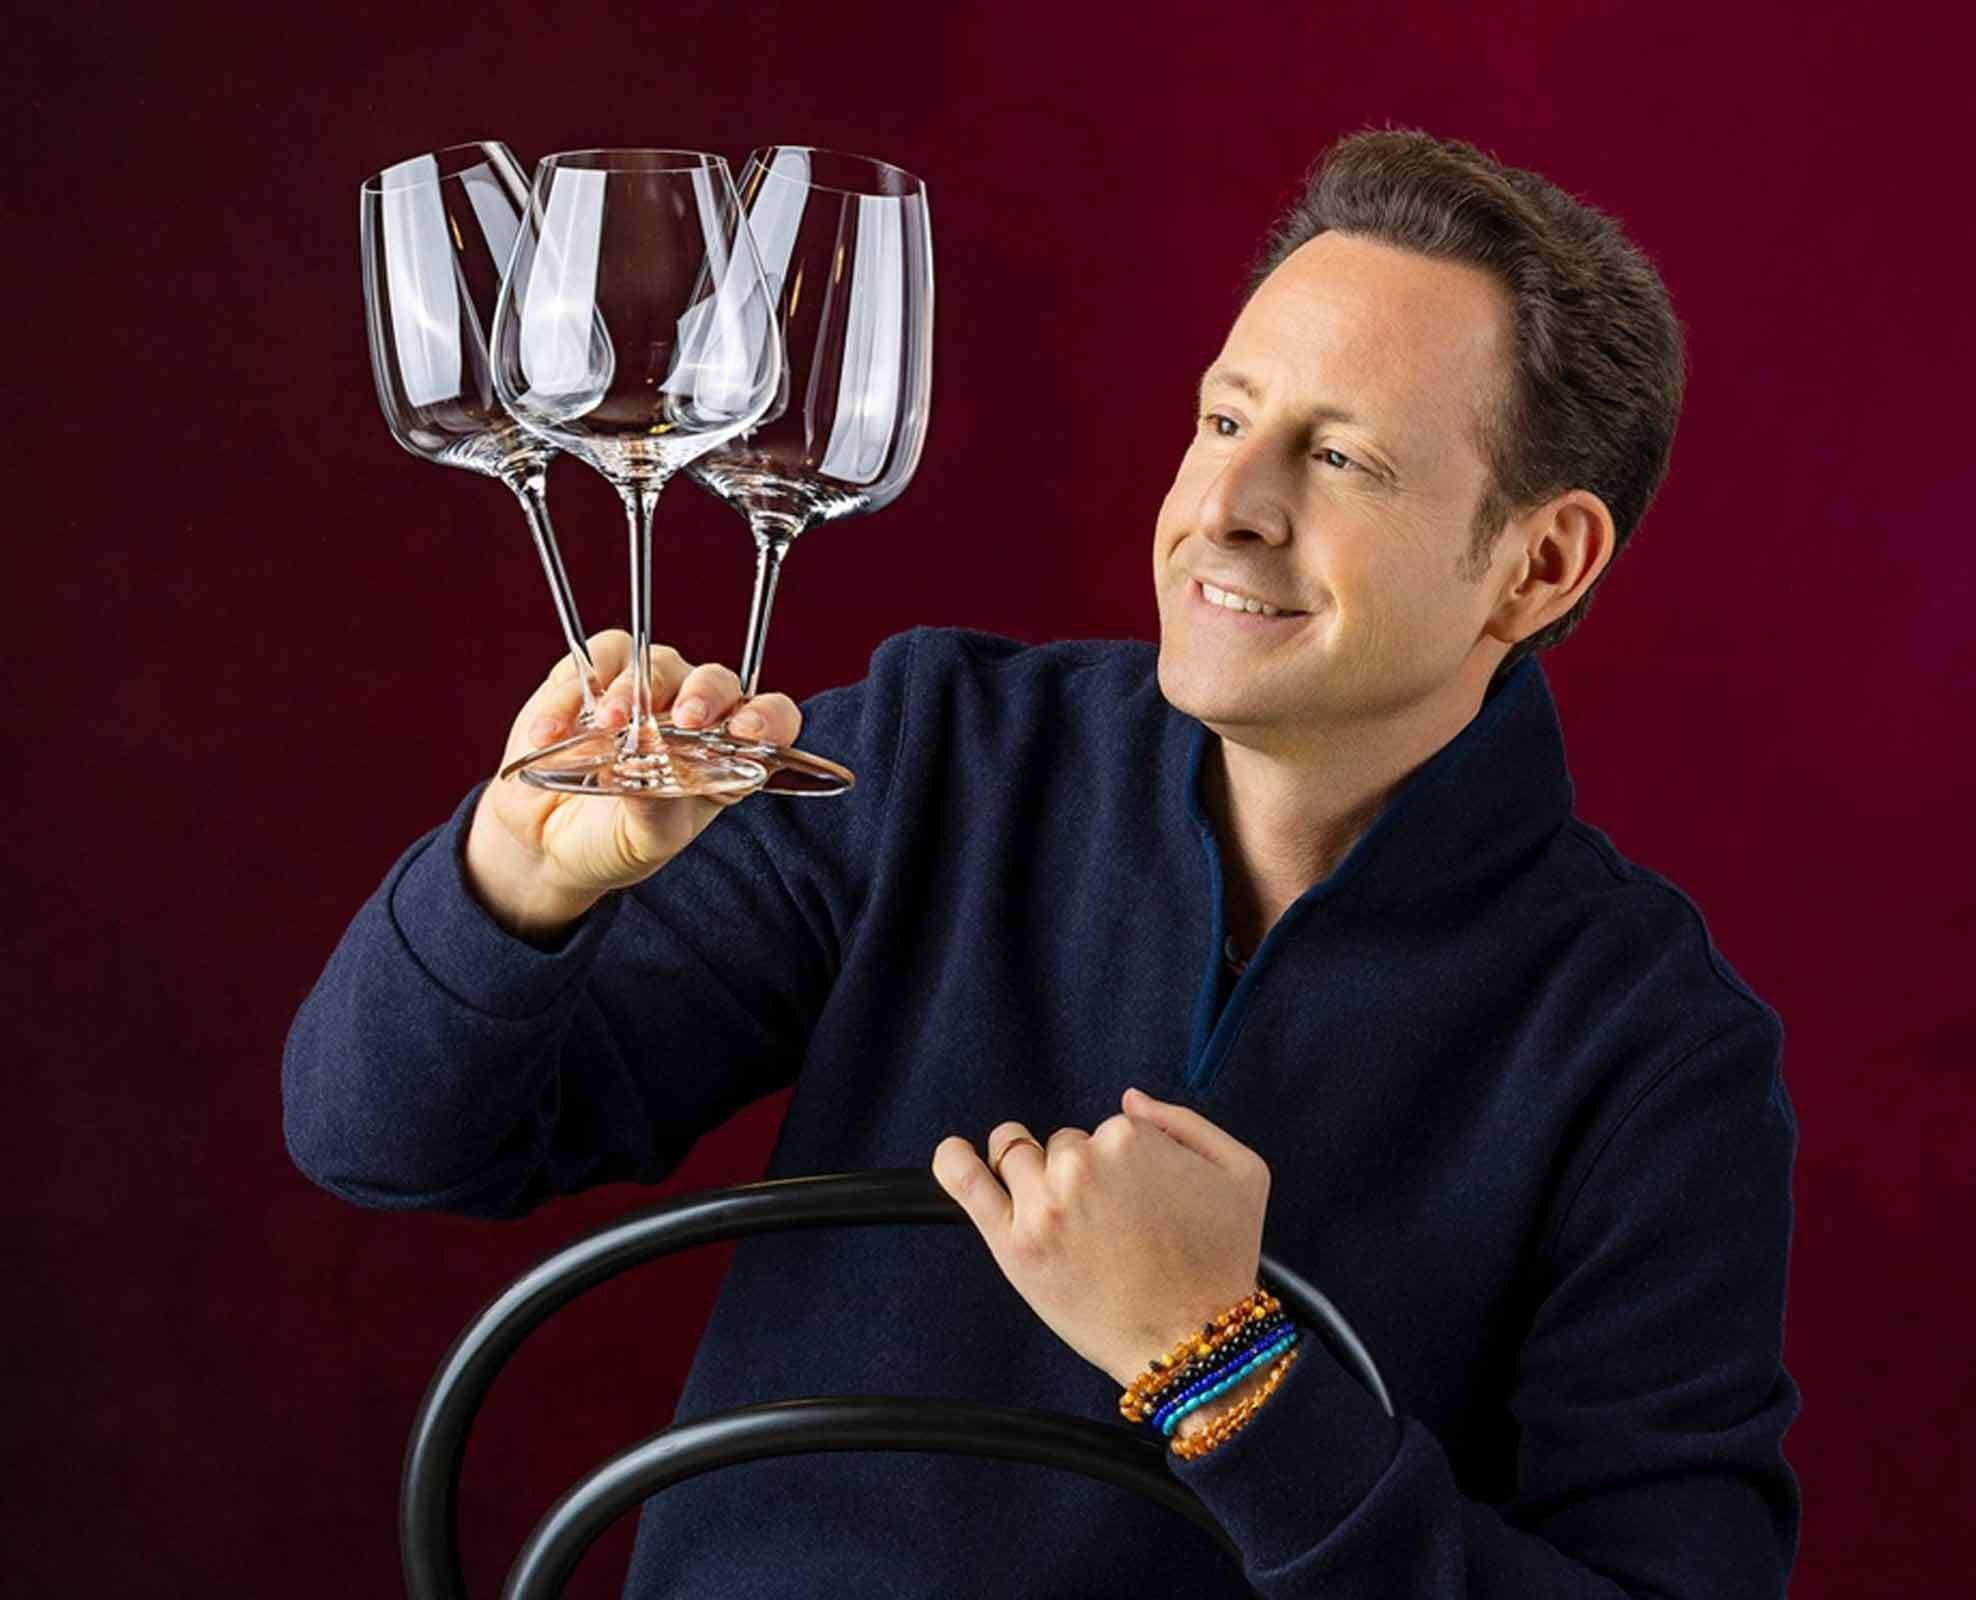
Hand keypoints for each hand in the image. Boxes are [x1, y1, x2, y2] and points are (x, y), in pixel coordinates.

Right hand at [463, 630, 802, 941]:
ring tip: (605, 727)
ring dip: (631, 692)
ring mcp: (644, 689)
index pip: (770, 719)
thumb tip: (652, 763)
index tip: (747, 732)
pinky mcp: (592, 678)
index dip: (767, 719)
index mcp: (725, 754)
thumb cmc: (614, 842)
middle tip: (684, 720)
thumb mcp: (646, 840)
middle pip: (715, 680)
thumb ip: (656, 807)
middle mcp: (693, 714)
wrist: (548, 842)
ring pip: (655, 663)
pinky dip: (569, 696)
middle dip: (703, 695)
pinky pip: (591, 664)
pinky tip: (549, 735)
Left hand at [930, 1087, 1271, 1389]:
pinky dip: (954, 1162)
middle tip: (1108, 1224)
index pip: (1104, 1130)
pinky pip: (967, 1183)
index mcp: (1131, 1138)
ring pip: (1018, 1159)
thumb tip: (1129, 1099)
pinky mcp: (1015, 1245)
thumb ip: (1185, 1122)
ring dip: (1030, 1174)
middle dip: (1079, 1173)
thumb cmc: (1221, 1262)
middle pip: (1061, 1144)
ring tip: (1057, 1212)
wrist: (1193, 1342)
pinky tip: (955, 1154)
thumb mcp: (1242, 1172)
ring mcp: (1044, 1204)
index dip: (1120, 1166)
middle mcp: (1082, 1164)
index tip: (1135, 1202)